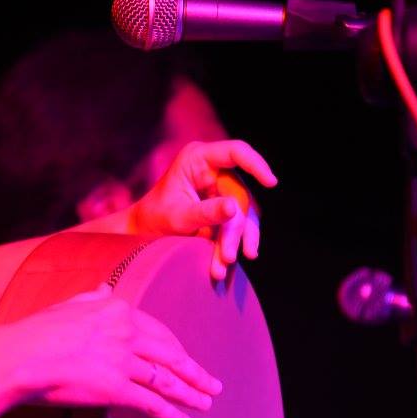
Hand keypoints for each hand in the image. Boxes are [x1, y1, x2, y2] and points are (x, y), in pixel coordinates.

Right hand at [0, 286, 221, 417]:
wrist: (17, 357)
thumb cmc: (35, 332)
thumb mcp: (67, 305)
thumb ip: (92, 297)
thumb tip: (106, 288)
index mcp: (117, 310)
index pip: (158, 331)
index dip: (177, 349)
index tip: (187, 360)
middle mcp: (126, 333)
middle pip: (172, 355)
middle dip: (195, 372)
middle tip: (213, 385)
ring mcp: (122, 361)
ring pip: (167, 380)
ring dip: (191, 394)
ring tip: (206, 404)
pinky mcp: (115, 389)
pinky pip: (152, 404)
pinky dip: (172, 415)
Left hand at [126, 140, 277, 281]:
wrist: (145, 233)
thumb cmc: (156, 217)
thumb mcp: (177, 216)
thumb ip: (205, 212)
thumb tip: (234, 209)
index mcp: (198, 159)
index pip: (236, 152)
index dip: (256, 164)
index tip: (271, 182)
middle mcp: (214, 170)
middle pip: (240, 195)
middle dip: (235, 229)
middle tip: (226, 256)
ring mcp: (221, 189)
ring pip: (244, 214)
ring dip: (237, 241)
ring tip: (224, 265)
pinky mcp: (225, 208)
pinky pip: (240, 225)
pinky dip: (234, 245)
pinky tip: (226, 264)